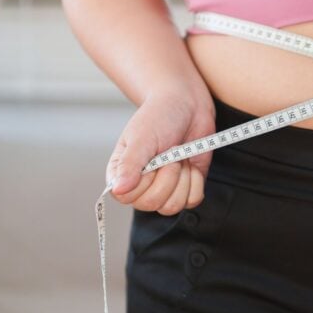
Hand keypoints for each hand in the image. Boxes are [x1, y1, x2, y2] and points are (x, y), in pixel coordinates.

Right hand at [106, 87, 214, 214]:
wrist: (188, 106)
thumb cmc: (159, 117)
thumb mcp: (141, 138)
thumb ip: (129, 165)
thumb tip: (117, 190)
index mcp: (122, 174)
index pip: (128, 198)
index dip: (145, 180)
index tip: (152, 158)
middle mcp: (141, 186)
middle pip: (153, 204)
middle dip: (168, 176)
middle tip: (169, 152)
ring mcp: (165, 189)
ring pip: (173, 206)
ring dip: (182, 178)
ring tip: (178, 156)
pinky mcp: (187, 188)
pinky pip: (193, 200)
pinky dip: (196, 180)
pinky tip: (190, 163)